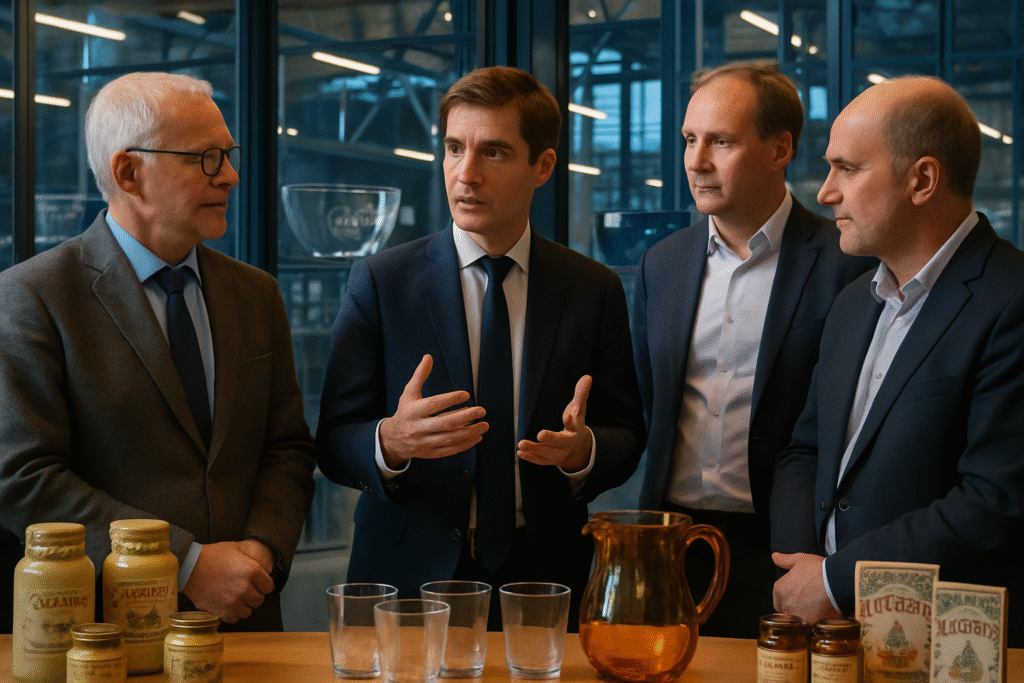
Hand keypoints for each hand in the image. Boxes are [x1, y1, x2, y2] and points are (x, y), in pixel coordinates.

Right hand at [183, 541, 275, 623]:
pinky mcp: (221, 612)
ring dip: (243, 605)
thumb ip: (254, 556)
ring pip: (248, 611)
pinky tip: (227, 604)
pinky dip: (232, 613)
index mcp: (252, 571)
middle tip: (244, 588)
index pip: (269, 586)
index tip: (257, 583)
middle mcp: (245, 588)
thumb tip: (266, 564)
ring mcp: (233, 602)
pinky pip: (234, 619)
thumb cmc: (212, 556)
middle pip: (259, 600)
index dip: (263, 584)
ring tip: (235, 596)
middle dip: (254, 594)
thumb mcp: (237, 548)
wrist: (189, 567)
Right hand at [379, 354, 487, 468]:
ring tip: (484, 425)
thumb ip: (420, 375)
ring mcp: (424, 443)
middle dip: (465, 417)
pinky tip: (477, 437)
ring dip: (470, 432)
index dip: (450, 399)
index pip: (434, 405)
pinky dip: (465, 445)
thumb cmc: (405, 412)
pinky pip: (450, 450)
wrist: (394, 439)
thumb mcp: (409, 393)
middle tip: (481, 410)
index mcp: (412, 411)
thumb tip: (428, 357)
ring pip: (450, 438)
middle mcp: (417, 428)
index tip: (466, 395)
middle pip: (444, 423)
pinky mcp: (430, 454)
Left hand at [517, 375, 592, 471]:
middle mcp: (569, 442)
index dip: (571, 420)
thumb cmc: (575, 423)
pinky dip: (531, 458)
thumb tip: (587, 377)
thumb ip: (581, 394)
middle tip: (540, 434)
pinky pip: (541, 461)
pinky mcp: (551, 460)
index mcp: (576, 429)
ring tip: (521, 444)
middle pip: (561, 442)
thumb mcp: (579, 408)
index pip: (575, 424)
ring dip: (535, 449)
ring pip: (548, 453)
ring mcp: (560, 453)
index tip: (568, 415)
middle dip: (551, 439)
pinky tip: (520, 452)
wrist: (577, 447)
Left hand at [772, 552, 841, 622]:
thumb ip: (785, 560)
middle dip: (794, 609)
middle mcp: (785, 605)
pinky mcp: (810, 624)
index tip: (797, 596)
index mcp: (779, 590)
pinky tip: (821, 617)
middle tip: (807, 603)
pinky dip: (814, 623)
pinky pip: (809, 627)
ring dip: (803, 618)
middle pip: (786, 612)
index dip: (787, 599)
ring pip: (797, 621)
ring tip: (815, 611)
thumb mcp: (799, 559)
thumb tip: (774, 556)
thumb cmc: (818, 569)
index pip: (778, 601)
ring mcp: (797, 616)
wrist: (836, 581)